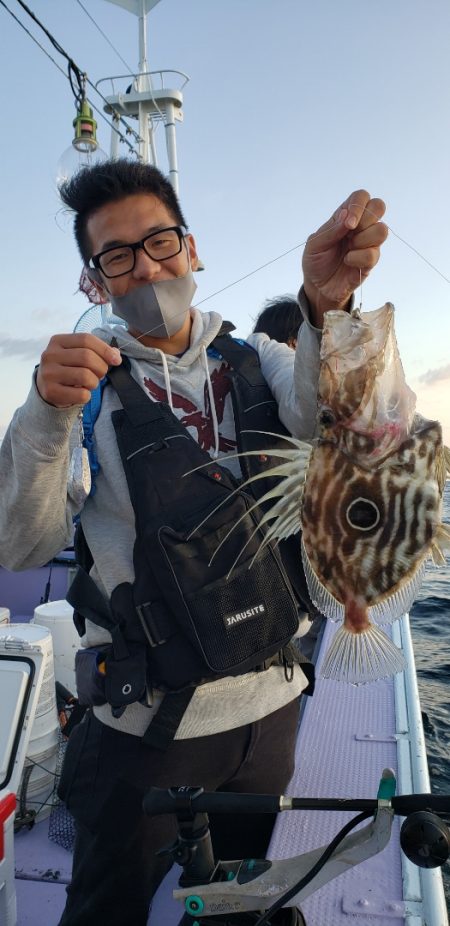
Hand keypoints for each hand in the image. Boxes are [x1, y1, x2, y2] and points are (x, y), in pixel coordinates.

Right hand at [36, 333, 121, 407]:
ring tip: (90, 383)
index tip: (116, 360)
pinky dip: (87, 395)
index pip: (86, 339)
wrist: (47, 389)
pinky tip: (81, 393)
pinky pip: (81, 394)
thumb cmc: (68, 369)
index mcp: (57, 341)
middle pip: (86, 356)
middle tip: (101, 374)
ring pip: (85, 376)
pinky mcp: (50, 391)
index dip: (105, 349)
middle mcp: (49, 355)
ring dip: (94, 382)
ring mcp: (48, 373)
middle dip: (101, 367)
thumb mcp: (78, 355)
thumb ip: (96, 351)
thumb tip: (115, 355)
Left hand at [302, 190, 387, 326]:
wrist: (318, 286)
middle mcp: (360, 226)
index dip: (358, 205)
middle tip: (351, 233)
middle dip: (366, 219)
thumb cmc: (315, 261)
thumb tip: (347, 215)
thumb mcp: (314, 245)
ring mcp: (367, 243)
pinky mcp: (370, 261)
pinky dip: (358, 257)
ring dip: (363, 239)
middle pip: (379, 206)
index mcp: (345, 217)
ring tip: (349, 248)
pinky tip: (347, 261)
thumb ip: (330, 230)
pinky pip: (374, 253)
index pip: (361, 196)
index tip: (348, 223)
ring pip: (382, 230)